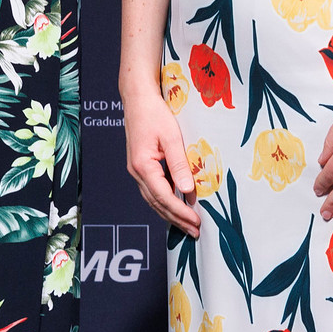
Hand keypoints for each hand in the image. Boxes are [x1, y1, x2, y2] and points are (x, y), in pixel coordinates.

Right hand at [122, 89, 200, 234]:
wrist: (137, 98)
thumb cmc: (154, 114)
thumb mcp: (172, 137)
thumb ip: (180, 165)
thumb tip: (188, 191)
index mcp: (142, 166)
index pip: (164, 197)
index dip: (181, 212)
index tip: (197, 221)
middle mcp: (136, 172)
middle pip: (157, 204)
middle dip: (176, 219)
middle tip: (195, 232)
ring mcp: (136, 170)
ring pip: (153, 200)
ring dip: (170, 214)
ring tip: (188, 225)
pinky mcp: (140, 166)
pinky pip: (152, 190)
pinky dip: (165, 202)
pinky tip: (177, 205)